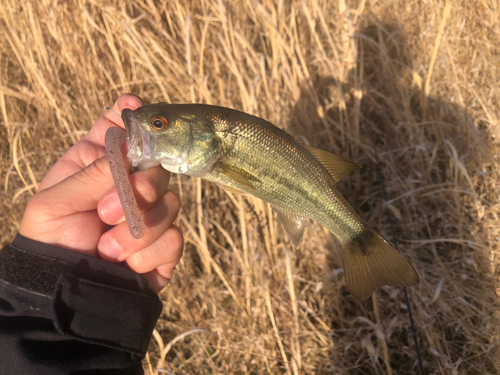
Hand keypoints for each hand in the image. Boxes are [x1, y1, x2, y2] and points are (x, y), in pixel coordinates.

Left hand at [19, 94, 182, 292]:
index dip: (133, 115)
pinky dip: (147, 254)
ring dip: (136, 231)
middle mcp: (131, 184)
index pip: (123, 128)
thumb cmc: (50, 241)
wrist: (64, 292)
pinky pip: (175, 238)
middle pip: (160, 165)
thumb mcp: (55, 203)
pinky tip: (125, 265)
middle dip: (139, 189)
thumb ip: (94, 172)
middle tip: (108, 211)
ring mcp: (151, 214)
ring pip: (172, 204)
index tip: (134, 108)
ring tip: (106, 249)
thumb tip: (128, 140)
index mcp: (100, 165)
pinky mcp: (164, 245)